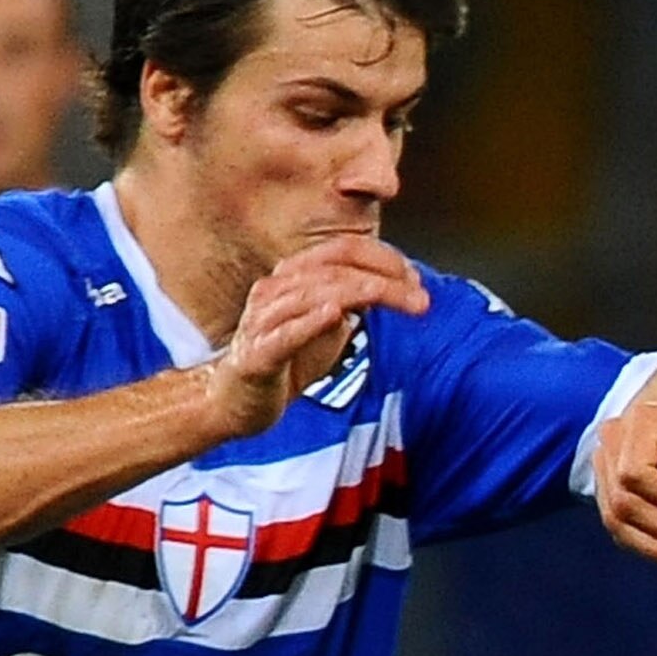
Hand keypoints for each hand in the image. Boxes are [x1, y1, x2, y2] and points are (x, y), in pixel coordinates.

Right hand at [207, 236, 427, 435]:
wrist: (236, 403)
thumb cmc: (285, 362)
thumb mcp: (329, 328)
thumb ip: (354, 305)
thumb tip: (392, 286)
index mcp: (293, 278)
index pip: (341, 252)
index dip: (382, 258)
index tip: (416, 279)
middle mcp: (276, 291)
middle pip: (334, 271)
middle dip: (382, 280)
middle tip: (420, 298)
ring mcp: (263, 321)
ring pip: (312, 296)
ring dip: (358, 293)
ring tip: (390, 295)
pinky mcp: (256, 355)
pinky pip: (284, 334)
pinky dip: (310, 322)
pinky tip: (335, 313)